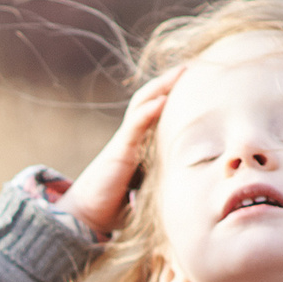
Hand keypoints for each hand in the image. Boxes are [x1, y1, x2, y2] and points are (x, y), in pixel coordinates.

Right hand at [61, 67, 181, 236]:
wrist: (86, 216)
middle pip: (150, 100)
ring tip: (180, 72)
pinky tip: (163, 99)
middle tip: (191, 66)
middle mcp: (131, 137)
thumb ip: (163, 180)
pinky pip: (135, 125)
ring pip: (142, 105)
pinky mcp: (119, 150)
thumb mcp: (147, 189)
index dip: (172, 95)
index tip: (196, 82)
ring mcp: (125, 141)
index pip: (156, 111)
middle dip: (169, 82)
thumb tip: (193, 186)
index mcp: (139, 144)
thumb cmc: (115, 207)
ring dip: (160, 87)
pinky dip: (148, 110)